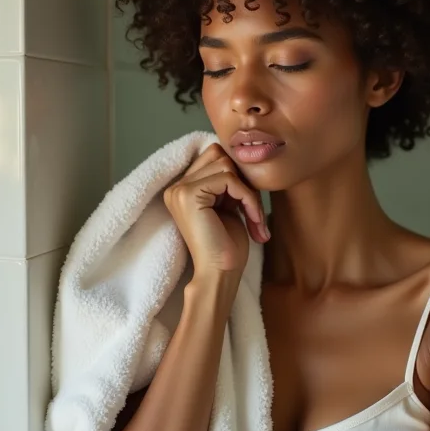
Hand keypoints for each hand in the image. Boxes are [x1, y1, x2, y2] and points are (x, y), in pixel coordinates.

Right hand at [163, 143, 268, 277]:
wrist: (220, 275)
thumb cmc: (227, 247)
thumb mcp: (228, 205)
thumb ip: (227, 182)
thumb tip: (241, 155)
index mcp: (182, 188)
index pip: (214, 156)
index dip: (238, 176)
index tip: (249, 205)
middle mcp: (175, 186)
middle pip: (219, 155)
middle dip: (243, 180)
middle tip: (253, 210)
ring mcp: (179, 190)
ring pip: (226, 165)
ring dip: (249, 192)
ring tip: (254, 218)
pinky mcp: (188, 195)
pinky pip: (229, 179)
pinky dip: (248, 198)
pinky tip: (253, 221)